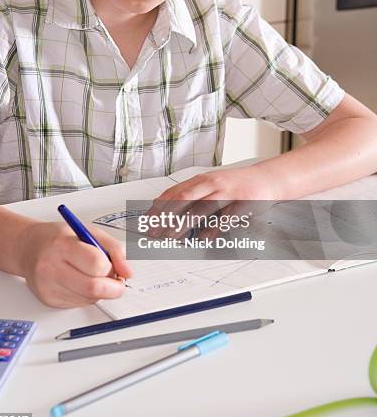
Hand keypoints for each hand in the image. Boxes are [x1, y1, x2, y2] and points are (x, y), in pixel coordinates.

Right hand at [19, 221, 132, 307]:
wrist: (28, 248)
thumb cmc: (58, 238)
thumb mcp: (88, 231)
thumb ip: (113, 249)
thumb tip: (128, 272)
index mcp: (62, 245)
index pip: (96, 264)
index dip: (111, 267)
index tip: (114, 265)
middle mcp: (51, 267)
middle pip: (93, 287)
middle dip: (113, 287)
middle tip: (117, 281)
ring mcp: (48, 287)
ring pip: (89, 299)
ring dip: (100, 291)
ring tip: (93, 275)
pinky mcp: (48, 300)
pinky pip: (80, 304)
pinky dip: (88, 295)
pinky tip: (80, 281)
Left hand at [145, 166, 275, 238]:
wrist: (269, 178)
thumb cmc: (237, 186)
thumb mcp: (213, 186)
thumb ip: (194, 198)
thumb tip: (170, 216)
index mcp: (202, 180)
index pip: (175, 191)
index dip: (159, 206)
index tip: (147, 221)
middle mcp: (213, 183)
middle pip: (184, 198)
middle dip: (166, 215)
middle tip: (154, 231)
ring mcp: (228, 192)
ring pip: (202, 207)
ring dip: (184, 222)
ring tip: (172, 236)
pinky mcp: (243, 203)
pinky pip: (226, 217)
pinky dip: (213, 228)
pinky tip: (203, 238)